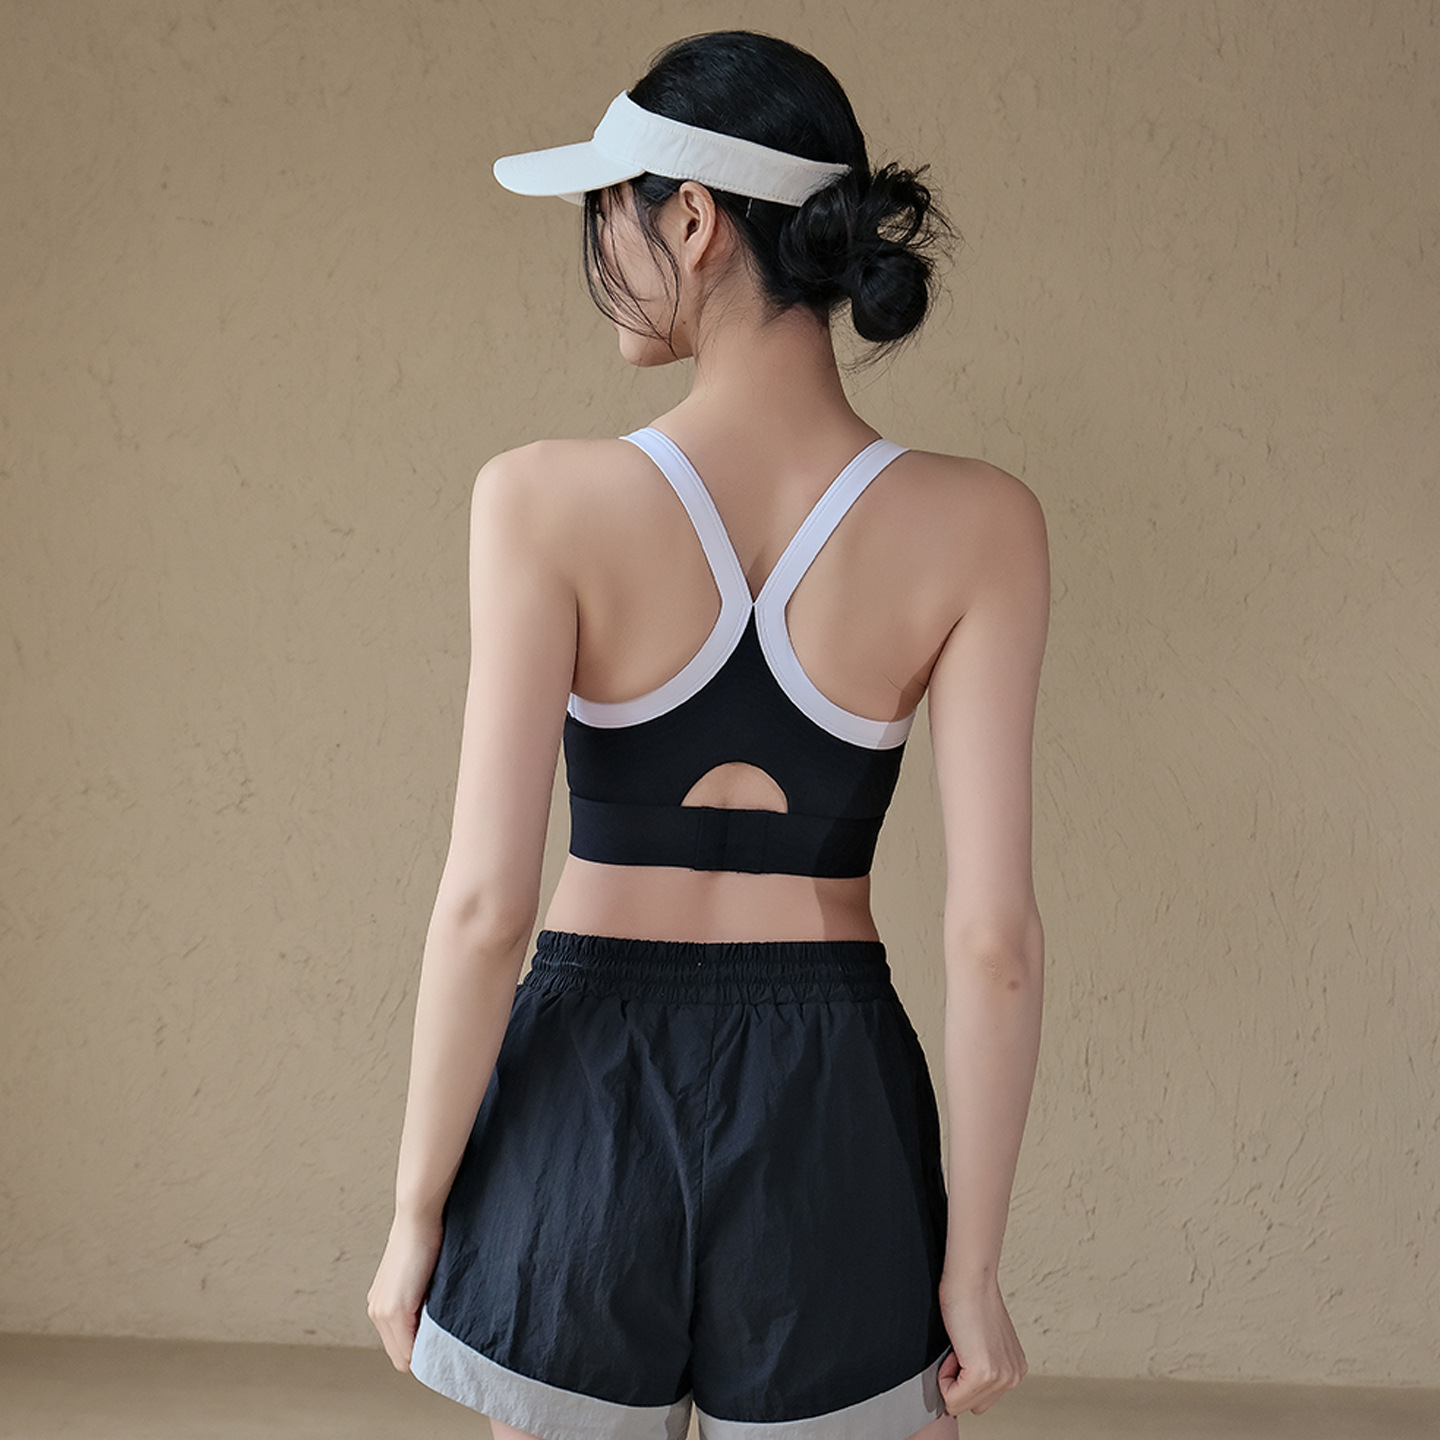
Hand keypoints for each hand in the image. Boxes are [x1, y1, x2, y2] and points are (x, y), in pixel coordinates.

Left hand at [367, 1210, 443, 1371]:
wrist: (418, 1217)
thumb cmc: (424, 1238)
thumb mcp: (419, 1275)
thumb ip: (419, 1298)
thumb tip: (436, 1322)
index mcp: (381, 1303)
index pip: (399, 1347)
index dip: (421, 1350)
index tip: (441, 1344)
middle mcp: (377, 1311)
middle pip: (399, 1356)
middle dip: (422, 1354)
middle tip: (445, 1346)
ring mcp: (382, 1312)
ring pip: (403, 1356)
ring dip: (424, 1352)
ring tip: (445, 1340)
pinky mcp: (395, 1309)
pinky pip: (407, 1348)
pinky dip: (424, 1349)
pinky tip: (440, 1339)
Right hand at [935, 1278, 1027, 1415]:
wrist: (970, 1278)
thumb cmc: (969, 1298)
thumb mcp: (984, 1340)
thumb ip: (982, 1365)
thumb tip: (961, 1384)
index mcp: (1015, 1369)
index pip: (981, 1399)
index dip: (961, 1376)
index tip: (963, 1347)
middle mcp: (1013, 1376)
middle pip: (972, 1406)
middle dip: (956, 1382)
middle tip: (959, 1347)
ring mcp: (1001, 1377)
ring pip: (960, 1404)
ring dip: (949, 1378)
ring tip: (957, 1345)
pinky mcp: (984, 1373)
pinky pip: (952, 1398)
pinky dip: (943, 1377)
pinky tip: (954, 1348)